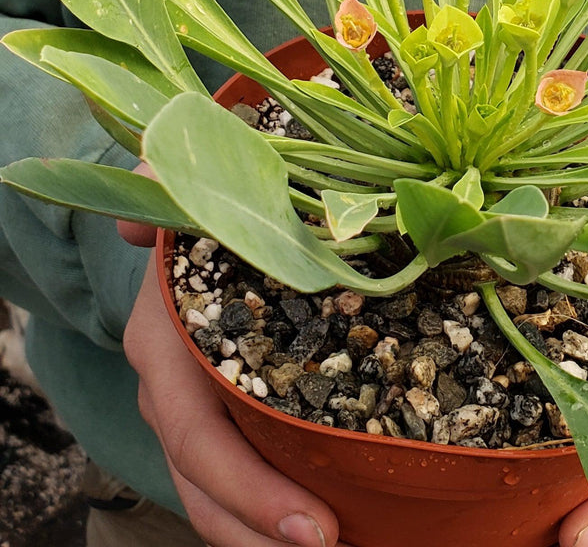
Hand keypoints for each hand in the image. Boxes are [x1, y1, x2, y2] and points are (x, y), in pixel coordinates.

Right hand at [121, 163, 348, 546]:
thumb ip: (167, 192)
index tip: (314, 528)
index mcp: (167, 344)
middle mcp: (178, 387)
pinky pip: (248, 462)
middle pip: (209, 485)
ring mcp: (202, 401)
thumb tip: (131, 222)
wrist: (196, 212)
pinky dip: (279, 501)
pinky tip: (344, 516)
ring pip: (221, 489)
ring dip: (269, 533)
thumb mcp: (195, 186)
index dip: (247, 489)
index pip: (197, 435)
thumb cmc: (204, 201)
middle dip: (263, 531)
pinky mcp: (233, 400)